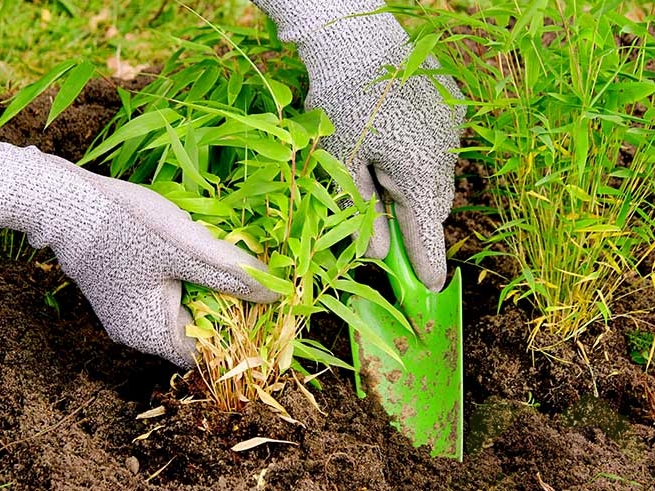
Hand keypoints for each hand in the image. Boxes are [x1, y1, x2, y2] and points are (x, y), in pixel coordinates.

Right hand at [0, 129, 278, 367]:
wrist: (62, 200)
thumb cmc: (126, 225)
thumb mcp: (187, 247)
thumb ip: (231, 273)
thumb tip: (274, 294)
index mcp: (152, 334)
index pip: (210, 352)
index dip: (241, 334)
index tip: (266, 308)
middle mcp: (137, 332)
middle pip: (197, 332)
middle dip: (227, 309)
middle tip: (254, 281)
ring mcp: (126, 311)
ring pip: (183, 310)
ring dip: (208, 291)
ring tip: (231, 265)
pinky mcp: (122, 289)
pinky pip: (166, 294)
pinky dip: (187, 280)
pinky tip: (198, 255)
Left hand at [253, 0, 464, 290]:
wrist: (358, 39)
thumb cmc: (343, 104)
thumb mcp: (342, 164)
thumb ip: (362, 212)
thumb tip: (377, 253)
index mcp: (420, 173)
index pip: (426, 233)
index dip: (426, 264)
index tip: (430, 288)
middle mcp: (447, 153)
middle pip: (435, 207)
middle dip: (414, 220)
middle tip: (383, 219)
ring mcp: (454, 128)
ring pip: (440, 177)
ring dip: (417, 186)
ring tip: (382, 165)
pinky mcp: (453, 107)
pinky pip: (442, 147)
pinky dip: (423, 156)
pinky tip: (395, 136)